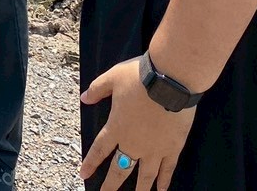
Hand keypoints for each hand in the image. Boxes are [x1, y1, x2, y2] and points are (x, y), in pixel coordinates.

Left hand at [80, 57, 195, 190]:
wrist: (171, 80)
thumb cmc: (140, 77)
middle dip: (111, 185)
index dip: (91, 163)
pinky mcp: (173, 148)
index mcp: (117, 127)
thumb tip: (84, 98)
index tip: (83, 174)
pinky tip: (162, 189)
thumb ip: (97, 89)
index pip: (100, 150)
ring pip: (145, 176)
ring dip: (139, 189)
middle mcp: (134, 143)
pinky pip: (167, 169)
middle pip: (120, 169)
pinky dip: (164, 180)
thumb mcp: (113, 77)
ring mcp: (154, 149)